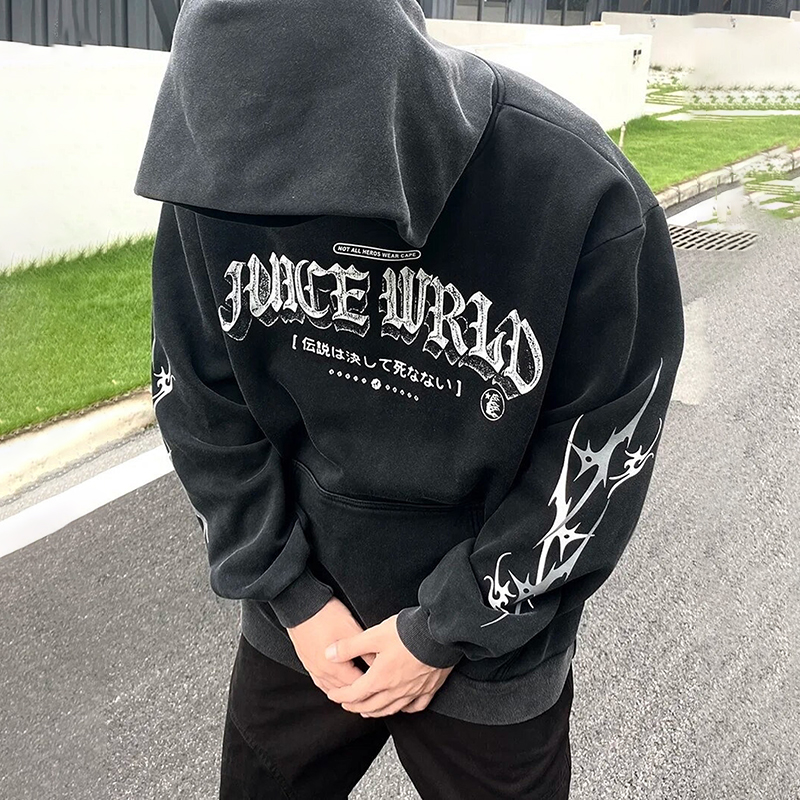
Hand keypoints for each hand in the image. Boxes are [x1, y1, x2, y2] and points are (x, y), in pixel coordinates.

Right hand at [286, 597, 375, 695]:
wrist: (301, 604)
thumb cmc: (325, 614)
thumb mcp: (352, 630)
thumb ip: (365, 650)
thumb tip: (378, 663)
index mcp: (333, 666)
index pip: (356, 685)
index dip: (370, 684)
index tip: (379, 680)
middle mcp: (321, 671)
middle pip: (343, 689)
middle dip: (357, 689)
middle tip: (371, 684)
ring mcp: (312, 667)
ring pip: (330, 687)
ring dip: (343, 688)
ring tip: (356, 686)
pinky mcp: (307, 661)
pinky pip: (319, 680)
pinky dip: (329, 684)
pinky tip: (335, 681)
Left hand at [324, 613, 455, 717]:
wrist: (440, 633)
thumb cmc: (409, 633)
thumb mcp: (374, 635)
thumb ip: (350, 646)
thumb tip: (329, 654)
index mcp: (380, 678)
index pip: (355, 693)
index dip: (341, 695)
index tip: (333, 695)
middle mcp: (396, 690)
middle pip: (372, 705)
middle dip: (356, 706)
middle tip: (347, 704)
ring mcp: (414, 691)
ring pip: (391, 709)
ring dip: (376, 711)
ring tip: (368, 710)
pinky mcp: (429, 688)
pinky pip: (415, 706)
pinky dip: (405, 709)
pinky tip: (402, 706)